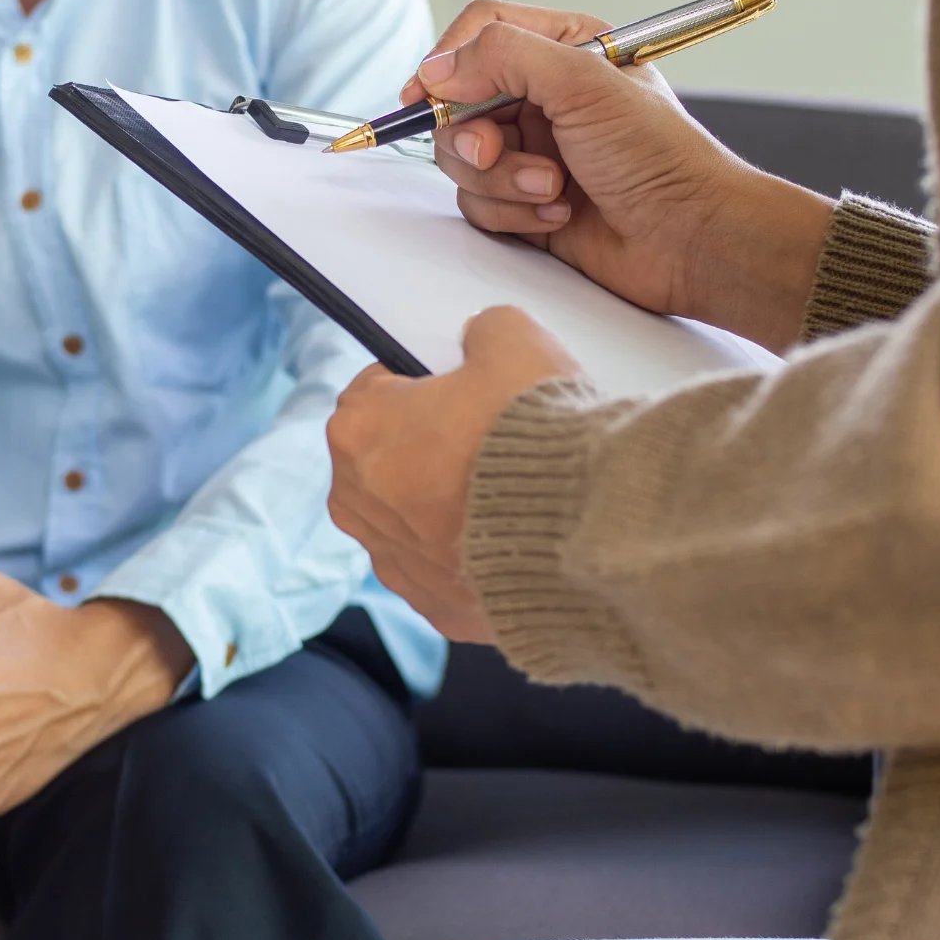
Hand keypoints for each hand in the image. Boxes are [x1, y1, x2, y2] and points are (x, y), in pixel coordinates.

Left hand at [328, 307, 581, 643]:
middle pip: (388, 459)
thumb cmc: (535, 433)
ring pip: (413, 520)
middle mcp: (357, 504)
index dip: (424, 382)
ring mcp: (395, 565)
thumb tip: (482, 341)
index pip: (377, 389)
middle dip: (429, 447)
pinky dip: (474, 555)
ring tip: (511, 491)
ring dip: (448, 504)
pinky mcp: (436, 608)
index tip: (464, 388)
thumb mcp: (514, 341)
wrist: (583, 531)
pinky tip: (517, 537)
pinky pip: (448, 570)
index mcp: (355, 430)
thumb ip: (484, 331)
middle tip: (492, 438)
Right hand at [402, 0, 836, 352]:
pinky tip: (559, 213)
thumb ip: (504, 58)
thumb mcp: (584, 84)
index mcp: (566, 50)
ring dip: (501, 181)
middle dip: (474, 138)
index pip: (481, 34)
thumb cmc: (662, 159)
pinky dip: (512, 215)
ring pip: (464, 161)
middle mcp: (546, 98)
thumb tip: (439, 68)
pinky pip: (480, 205)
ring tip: (552, 188)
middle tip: (495, 152)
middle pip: (459, 104)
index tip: (424, 95)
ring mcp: (535, 152)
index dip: (447, 63)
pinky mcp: (528, 203)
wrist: (690, 240)